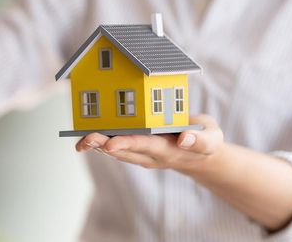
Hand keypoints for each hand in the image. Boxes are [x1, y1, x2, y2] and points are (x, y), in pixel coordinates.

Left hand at [75, 114, 224, 173]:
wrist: (202, 155)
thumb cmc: (207, 141)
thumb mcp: (212, 138)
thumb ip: (200, 139)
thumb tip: (184, 139)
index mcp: (170, 150)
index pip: (146, 146)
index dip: (128, 144)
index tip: (111, 144)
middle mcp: (153, 155)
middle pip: (126, 151)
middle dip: (105, 145)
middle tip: (85, 140)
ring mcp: (144, 154)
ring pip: (118, 152)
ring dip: (98, 146)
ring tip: (80, 141)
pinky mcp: (139, 150)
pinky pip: (118, 147)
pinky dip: (102, 142)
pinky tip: (86, 137)